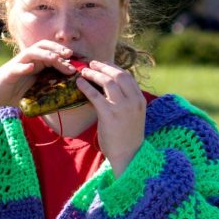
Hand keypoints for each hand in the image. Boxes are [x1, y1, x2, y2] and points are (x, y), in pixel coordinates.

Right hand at [0, 40, 75, 122]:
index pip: (51, 53)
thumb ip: (49, 91)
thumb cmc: (15, 92)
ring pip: (32, 52)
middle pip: (43, 47)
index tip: (76, 61)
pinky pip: (17, 67)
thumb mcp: (36, 91)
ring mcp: (18, 64)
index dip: (64, 55)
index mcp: (36, 63)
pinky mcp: (9, 72)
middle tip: (69, 55)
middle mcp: (28, 60)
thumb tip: (67, 101)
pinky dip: (23, 67)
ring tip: (55, 58)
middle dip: (57, 49)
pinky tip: (30, 68)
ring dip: (44, 54)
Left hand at [76, 61, 146, 176]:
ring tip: (84, 72)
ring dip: (94, 74)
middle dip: (103, 66)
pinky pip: (95, 95)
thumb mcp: (133, 115)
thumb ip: (125, 101)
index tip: (103, 65)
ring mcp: (122, 107)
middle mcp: (133, 101)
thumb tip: (108, 88)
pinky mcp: (109, 114)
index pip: (127, 76)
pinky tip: (79, 83)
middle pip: (118, 75)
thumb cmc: (127, 136)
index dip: (114, 68)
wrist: (128, 155)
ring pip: (107, 81)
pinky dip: (86, 87)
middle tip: (92, 64)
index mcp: (140, 99)